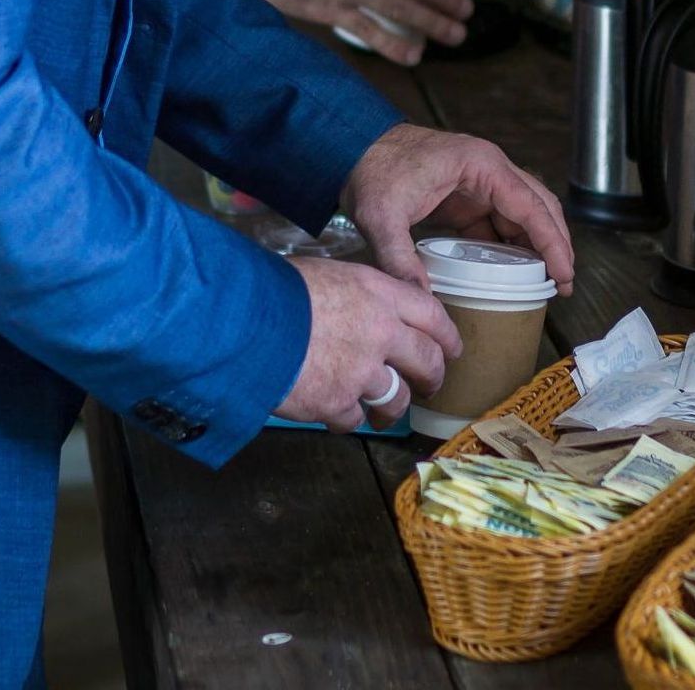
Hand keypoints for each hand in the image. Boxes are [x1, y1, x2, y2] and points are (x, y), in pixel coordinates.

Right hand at [274, 257, 462, 430]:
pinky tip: (333, 412)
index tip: (452, 349)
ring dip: (392, 408)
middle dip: (433, 377)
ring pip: (396, 399)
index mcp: (380, 294)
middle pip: (427, 361)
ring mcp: (361, 371)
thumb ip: (358, 294)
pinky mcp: (336, 402)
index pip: (432, 316)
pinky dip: (345, 418)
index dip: (447, 336)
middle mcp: (381, 332)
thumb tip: (363, 306)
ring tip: (382, 413)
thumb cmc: (277, 290)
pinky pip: (353, 419)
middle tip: (430, 385)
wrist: (242, 322)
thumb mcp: (329, 274)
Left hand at [341, 123, 574, 296]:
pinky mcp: (467, 196)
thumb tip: (420, 298)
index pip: (531, 206)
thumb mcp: (381, 215)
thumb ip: (398, 257)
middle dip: (556, 244)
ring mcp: (480, 182)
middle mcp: (489, 169)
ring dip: (537, 245)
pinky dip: (512, 245)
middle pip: (539, 207)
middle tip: (563, 283)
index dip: (553, 242)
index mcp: (481, 165)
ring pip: (524, 214)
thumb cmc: (371, 169)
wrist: (352, 149)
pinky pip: (500, 221)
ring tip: (547, 282)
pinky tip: (514, 271)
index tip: (564, 273)